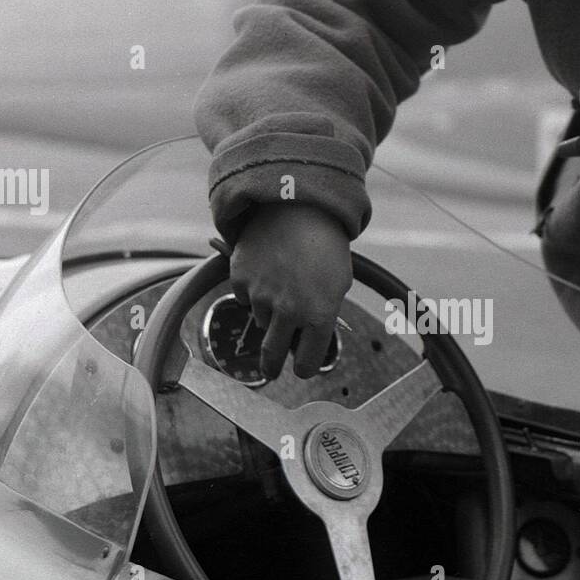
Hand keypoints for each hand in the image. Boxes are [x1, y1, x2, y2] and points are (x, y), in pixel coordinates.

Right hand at [229, 203, 352, 379]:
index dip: (305, 367)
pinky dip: (253, 290)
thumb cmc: (325, 248)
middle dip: (271, 368)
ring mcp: (262, 296)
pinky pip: (245, 298)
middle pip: (273, 357)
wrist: (299, 207)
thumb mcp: (338, 285)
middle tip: (270, 371)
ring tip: (283, 284)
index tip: (302, 368)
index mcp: (319, 316)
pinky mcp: (241, 280)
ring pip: (261, 322)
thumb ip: (324, 316)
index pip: (308, 364)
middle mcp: (289, 311)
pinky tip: (267, 269)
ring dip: (269, 313)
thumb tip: (306, 342)